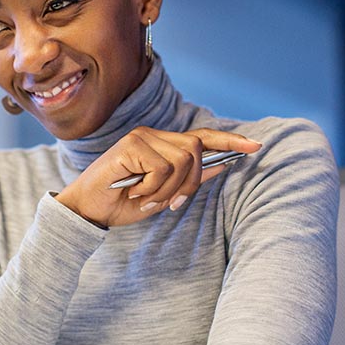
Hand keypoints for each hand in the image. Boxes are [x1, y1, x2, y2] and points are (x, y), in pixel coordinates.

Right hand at [55, 127, 260, 227]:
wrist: (87, 210)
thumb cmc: (121, 203)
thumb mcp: (162, 196)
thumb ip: (189, 180)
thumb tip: (221, 167)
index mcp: (161, 145)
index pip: (202, 137)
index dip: (230, 141)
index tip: (256, 147)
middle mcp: (153, 135)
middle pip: (196, 150)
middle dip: (190, 182)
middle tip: (170, 203)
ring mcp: (142, 137)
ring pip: (181, 161)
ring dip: (168, 189)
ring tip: (146, 199)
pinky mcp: (131, 145)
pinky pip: (162, 169)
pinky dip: (153, 189)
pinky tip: (134, 193)